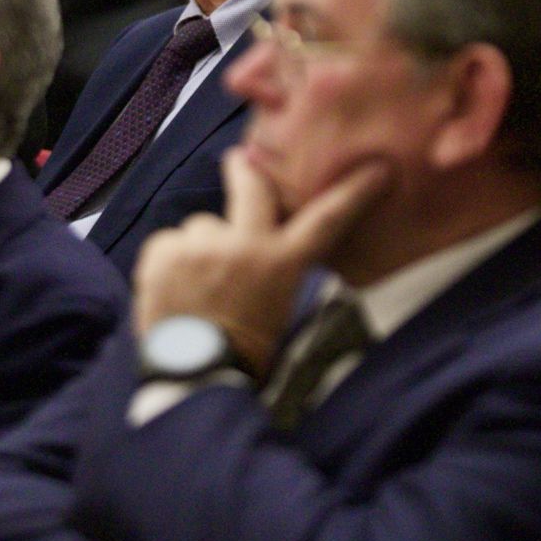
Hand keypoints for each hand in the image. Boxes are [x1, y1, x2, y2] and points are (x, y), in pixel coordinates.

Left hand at [131, 150, 392, 378]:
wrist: (193, 380)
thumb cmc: (243, 353)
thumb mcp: (279, 309)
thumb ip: (276, 268)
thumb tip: (271, 243)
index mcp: (283, 264)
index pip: (326, 219)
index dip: (354, 191)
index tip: (377, 169)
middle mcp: (245, 245)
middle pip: (250, 184)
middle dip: (243, 167)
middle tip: (238, 160)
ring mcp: (202, 245)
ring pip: (202, 225)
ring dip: (201, 245)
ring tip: (195, 284)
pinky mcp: (164, 251)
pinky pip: (169, 242)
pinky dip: (169, 261)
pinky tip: (172, 290)